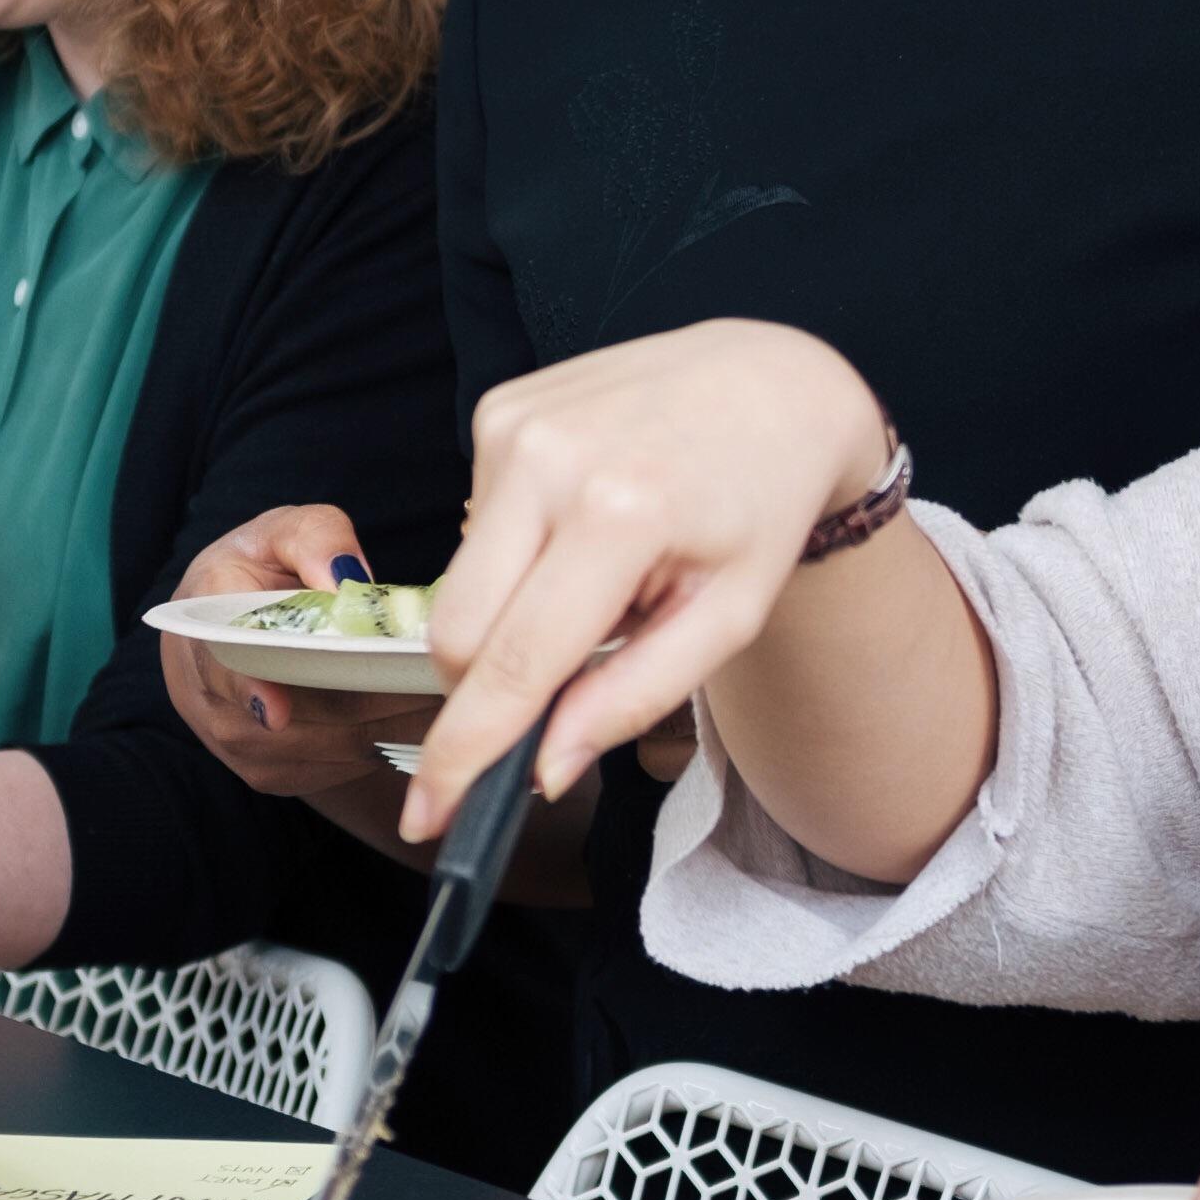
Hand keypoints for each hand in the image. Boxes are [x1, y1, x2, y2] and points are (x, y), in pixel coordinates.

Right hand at [160, 510, 440, 797]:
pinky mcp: (271, 774)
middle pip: (293, 717)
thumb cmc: (257, 572)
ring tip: (439, 698)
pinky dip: (383, 748)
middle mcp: (210, 697)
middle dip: (369, 700)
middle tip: (429, 683)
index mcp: (202, 624)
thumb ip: (314, 540)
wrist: (225, 631)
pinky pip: (335, 771)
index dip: (250, 691)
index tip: (278, 710)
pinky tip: (421, 721)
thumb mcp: (281, 533)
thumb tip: (346, 581)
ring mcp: (240, 744)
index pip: (219, 664)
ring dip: (387, 728)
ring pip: (325, 748)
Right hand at [405, 321, 892, 828]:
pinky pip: (475, 528)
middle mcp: (549, 460)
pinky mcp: (497, 410)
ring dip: (514, 609)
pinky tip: (583, 522)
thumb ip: (632, 699)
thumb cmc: (758, 506)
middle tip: (558, 685)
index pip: (510, 664)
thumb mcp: (727, 619)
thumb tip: (545, 767)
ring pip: (460, 584)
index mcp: (618, 515)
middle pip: (459, 631)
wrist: (771, 384)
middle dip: (489, 685)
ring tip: (601, 576)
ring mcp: (513, 425)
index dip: (463, 752)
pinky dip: (519, 551)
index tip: (429, 815)